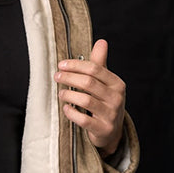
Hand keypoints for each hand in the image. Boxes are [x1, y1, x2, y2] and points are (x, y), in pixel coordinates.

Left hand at [55, 39, 125, 156]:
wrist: (112, 131)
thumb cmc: (104, 102)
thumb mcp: (105, 82)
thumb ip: (100, 63)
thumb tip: (101, 42)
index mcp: (117, 84)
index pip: (94, 69)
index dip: (75, 65)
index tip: (61, 65)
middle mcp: (116, 98)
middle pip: (88, 83)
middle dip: (69, 78)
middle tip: (57, 76)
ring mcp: (110, 114)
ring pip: (85, 101)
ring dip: (68, 95)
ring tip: (61, 93)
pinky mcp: (103, 129)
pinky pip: (83, 119)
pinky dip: (71, 112)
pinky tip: (66, 108)